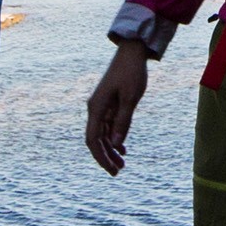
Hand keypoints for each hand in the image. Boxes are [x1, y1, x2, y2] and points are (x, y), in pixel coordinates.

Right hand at [85, 42, 148, 175]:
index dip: (100, 157)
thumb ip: (123, 122)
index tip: (111, 170)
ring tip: (122, 165)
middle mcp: (95, 109)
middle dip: (105, 157)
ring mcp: (101, 107)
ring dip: (111, 150)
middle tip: (117, 173)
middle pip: (96, 140)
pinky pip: (108, 127)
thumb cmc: (132, 73)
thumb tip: (118, 145)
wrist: (132, 53)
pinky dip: (114, 139)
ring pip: (102, 135)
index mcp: (97, 108)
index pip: (93, 139)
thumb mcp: (130, 98)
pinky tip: (123, 150)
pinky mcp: (109, 105)